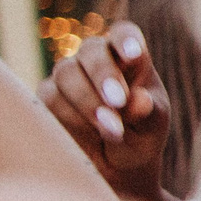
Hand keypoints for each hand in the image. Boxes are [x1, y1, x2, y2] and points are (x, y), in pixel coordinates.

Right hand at [38, 22, 171, 200]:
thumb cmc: (140, 137)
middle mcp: (95, 60)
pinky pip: (50, 100)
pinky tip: (91, 137)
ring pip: (67, 74)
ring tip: (113, 131)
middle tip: (119, 101)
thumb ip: (148, 113)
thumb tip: (139, 100)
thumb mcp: (153, 127)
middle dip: (104, 74)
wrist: (115, 167)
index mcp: (130, 58)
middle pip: (91, 51)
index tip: (134, 55)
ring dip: (88, 103)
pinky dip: (71, 119)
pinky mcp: (47, 97)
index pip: (124, 34)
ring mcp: (68, 76)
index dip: (126, 40)